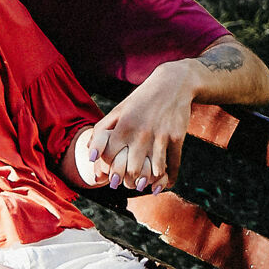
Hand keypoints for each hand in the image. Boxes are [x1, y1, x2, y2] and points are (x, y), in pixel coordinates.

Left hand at [87, 62, 194, 192]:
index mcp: (123, 126)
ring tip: (142, 184)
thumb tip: (90, 155)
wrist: (173, 84)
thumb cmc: (141, 99)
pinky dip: (169, 178)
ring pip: (154, 171)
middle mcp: (141, 133)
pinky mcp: (178, 138)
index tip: (110, 174)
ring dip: (148, 180)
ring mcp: (161, 137)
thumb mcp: (118, 110)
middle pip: (132, 169)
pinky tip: (163, 183)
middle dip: (128, 181)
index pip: (110, 157)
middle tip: (126, 184)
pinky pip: (174, 165)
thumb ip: (102, 130)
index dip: (108, 169)